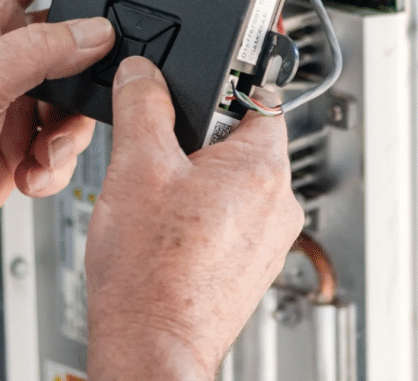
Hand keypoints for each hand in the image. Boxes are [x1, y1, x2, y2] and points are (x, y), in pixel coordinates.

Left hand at [0, 0, 114, 261]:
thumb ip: (40, 51)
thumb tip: (95, 31)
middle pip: (68, 34)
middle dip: (90, 61)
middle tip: (99, 81)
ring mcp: (10, 101)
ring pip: (73, 95)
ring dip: (72, 128)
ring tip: (48, 148)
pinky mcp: (16, 144)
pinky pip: (60, 143)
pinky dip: (57, 162)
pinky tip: (31, 172)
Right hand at [86, 57, 303, 380]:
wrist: (149, 345)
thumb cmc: (150, 270)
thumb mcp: (136, 164)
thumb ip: (143, 103)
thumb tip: (143, 71)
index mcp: (265, 168)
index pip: (260, 94)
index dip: (222, 82)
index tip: (195, 84)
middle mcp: (281, 205)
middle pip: (242, 138)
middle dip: (198, 136)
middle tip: (157, 152)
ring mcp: (269, 240)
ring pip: (233, 180)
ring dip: (197, 176)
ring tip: (157, 199)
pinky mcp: (251, 266)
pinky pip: (230, 218)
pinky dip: (201, 213)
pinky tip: (166, 230)